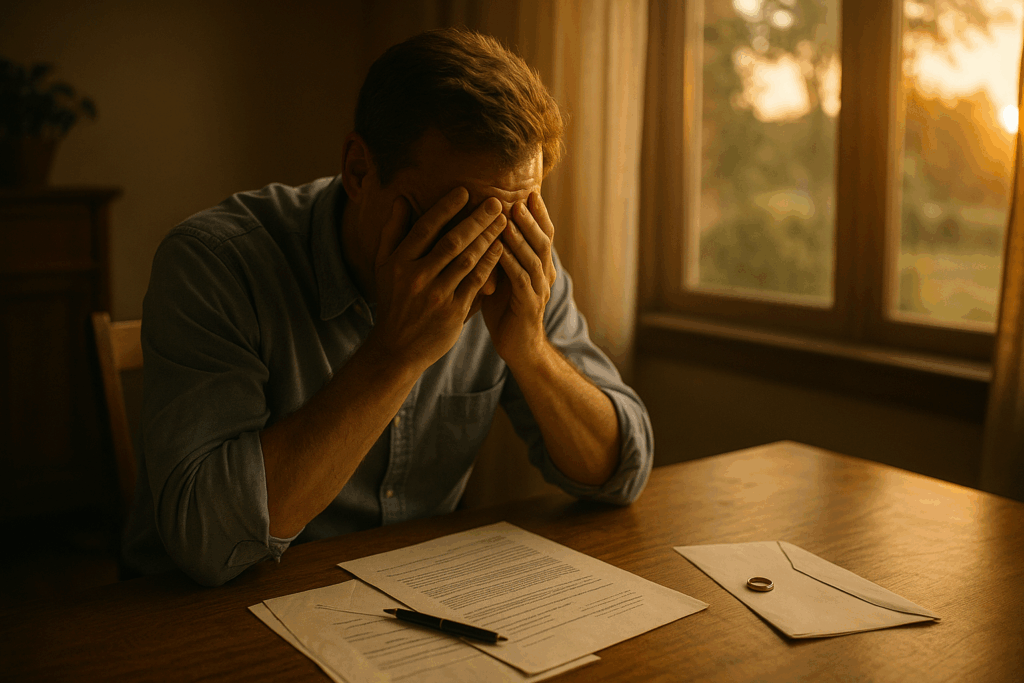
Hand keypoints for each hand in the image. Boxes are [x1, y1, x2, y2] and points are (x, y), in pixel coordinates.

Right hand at [367, 188, 505, 372]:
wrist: (396, 348)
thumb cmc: (392, 301)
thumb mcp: (383, 267)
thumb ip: (392, 232)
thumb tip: (400, 199)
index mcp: (398, 263)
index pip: (425, 228)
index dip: (446, 208)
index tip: (465, 191)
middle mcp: (416, 277)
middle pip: (452, 241)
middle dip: (477, 219)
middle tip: (497, 202)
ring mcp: (436, 296)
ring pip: (468, 259)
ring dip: (488, 238)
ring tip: (503, 221)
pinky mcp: (453, 312)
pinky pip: (476, 282)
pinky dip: (490, 263)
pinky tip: (501, 248)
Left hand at [482, 191, 556, 366]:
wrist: (517, 347)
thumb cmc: (504, 309)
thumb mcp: (501, 276)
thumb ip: (498, 253)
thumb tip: (481, 225)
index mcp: (539, 265)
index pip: (542, 233)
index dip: (538, 213)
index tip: (528, 191)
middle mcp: (544, 274)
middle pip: (543, 240)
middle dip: (531, 218)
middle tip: (519, 198)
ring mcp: (539, 290)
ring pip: (533, 257)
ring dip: (521, 236)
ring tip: (509, 218)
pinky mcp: (529, 306)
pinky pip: (521, 280)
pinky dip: (511, 262)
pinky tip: (499, 249)